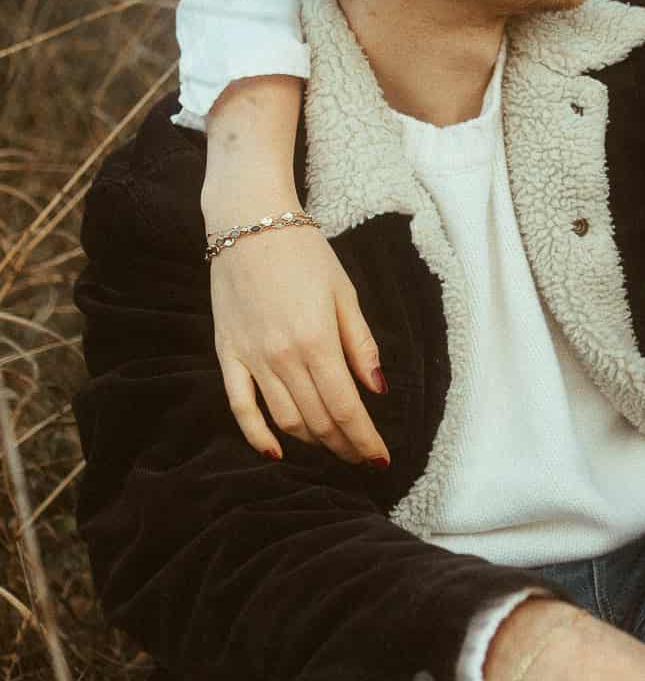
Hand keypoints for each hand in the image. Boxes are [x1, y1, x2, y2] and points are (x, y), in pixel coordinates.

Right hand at [210, 221, 389, 465]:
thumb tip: (378, 388)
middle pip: (318, 420)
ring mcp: (252, 358)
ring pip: (285, 419)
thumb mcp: (345, 293)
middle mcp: (284, 357)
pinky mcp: (227, 354)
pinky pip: (240, 406)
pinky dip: (257, 435)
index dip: (365, 440)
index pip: (346, 408)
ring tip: (331, 447)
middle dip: (344, 445)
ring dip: (312, 442)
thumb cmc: (305, 252)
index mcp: (318, 341)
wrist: (249, 221)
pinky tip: (275, 452)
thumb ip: (361, 344)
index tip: (380, 459)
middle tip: (361, 456)